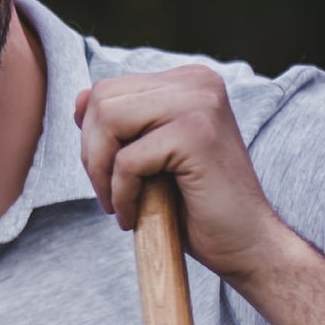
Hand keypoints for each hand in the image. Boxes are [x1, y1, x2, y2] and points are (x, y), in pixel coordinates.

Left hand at [74, 65, 286, 285]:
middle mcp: (197, 82)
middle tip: (109, 193)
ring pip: (108, 122)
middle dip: (91, 154)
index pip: (108, 90)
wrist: (245, 244)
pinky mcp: (196, 134)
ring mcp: (200, 103)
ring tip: (119, 204)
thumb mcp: (148, 155)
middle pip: (103, 100)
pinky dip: (121, 195)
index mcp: (187, 81)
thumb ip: (119, 125)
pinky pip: (126, 160)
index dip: (93, 137)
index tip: (108, 174)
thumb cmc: (195, 206)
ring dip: (100, 173)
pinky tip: (134, 217)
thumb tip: (79, 98)